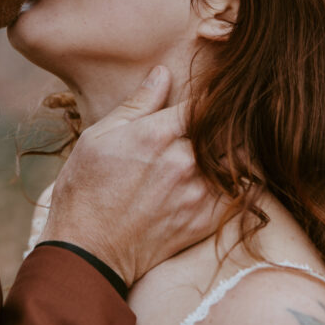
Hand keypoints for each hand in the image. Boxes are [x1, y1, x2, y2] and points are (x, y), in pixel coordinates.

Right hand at [37, 66, 221, 286]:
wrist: (88, 251)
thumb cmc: (85, 189)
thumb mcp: (99, 137)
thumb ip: (137, 105)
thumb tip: (162, 73)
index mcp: (156, 134)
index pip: (202, 102)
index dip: (210, 96)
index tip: (214, 93)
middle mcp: (184, 161)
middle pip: (224, 128)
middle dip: (225, 121)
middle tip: (232, 115)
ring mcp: (198, 192)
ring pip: (235, 158)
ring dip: (232, 149)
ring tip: (227, 145)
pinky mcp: (206, 219)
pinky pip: (239, 192)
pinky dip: (237, 180)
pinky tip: (226, 175)